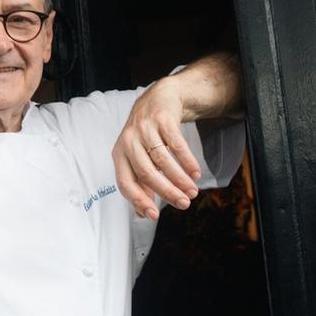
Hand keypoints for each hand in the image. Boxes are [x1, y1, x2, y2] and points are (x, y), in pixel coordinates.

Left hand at [112, 77, 202, 220]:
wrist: (158, 99)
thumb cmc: (146, 135)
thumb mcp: (137, 157)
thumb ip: (140, 184)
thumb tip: (142, 215)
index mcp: (119, 154)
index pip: (125, 183)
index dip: (139, 200)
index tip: (154, 216)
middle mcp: (129, 141)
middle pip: (146, 172)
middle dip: (166, 192)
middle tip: (184, 204)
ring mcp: (144, 129)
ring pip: (162, 160)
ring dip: (180, 179)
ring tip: (193, 191)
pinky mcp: (162, 119)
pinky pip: (176, 144)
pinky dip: (187, 160)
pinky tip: (196, 173)